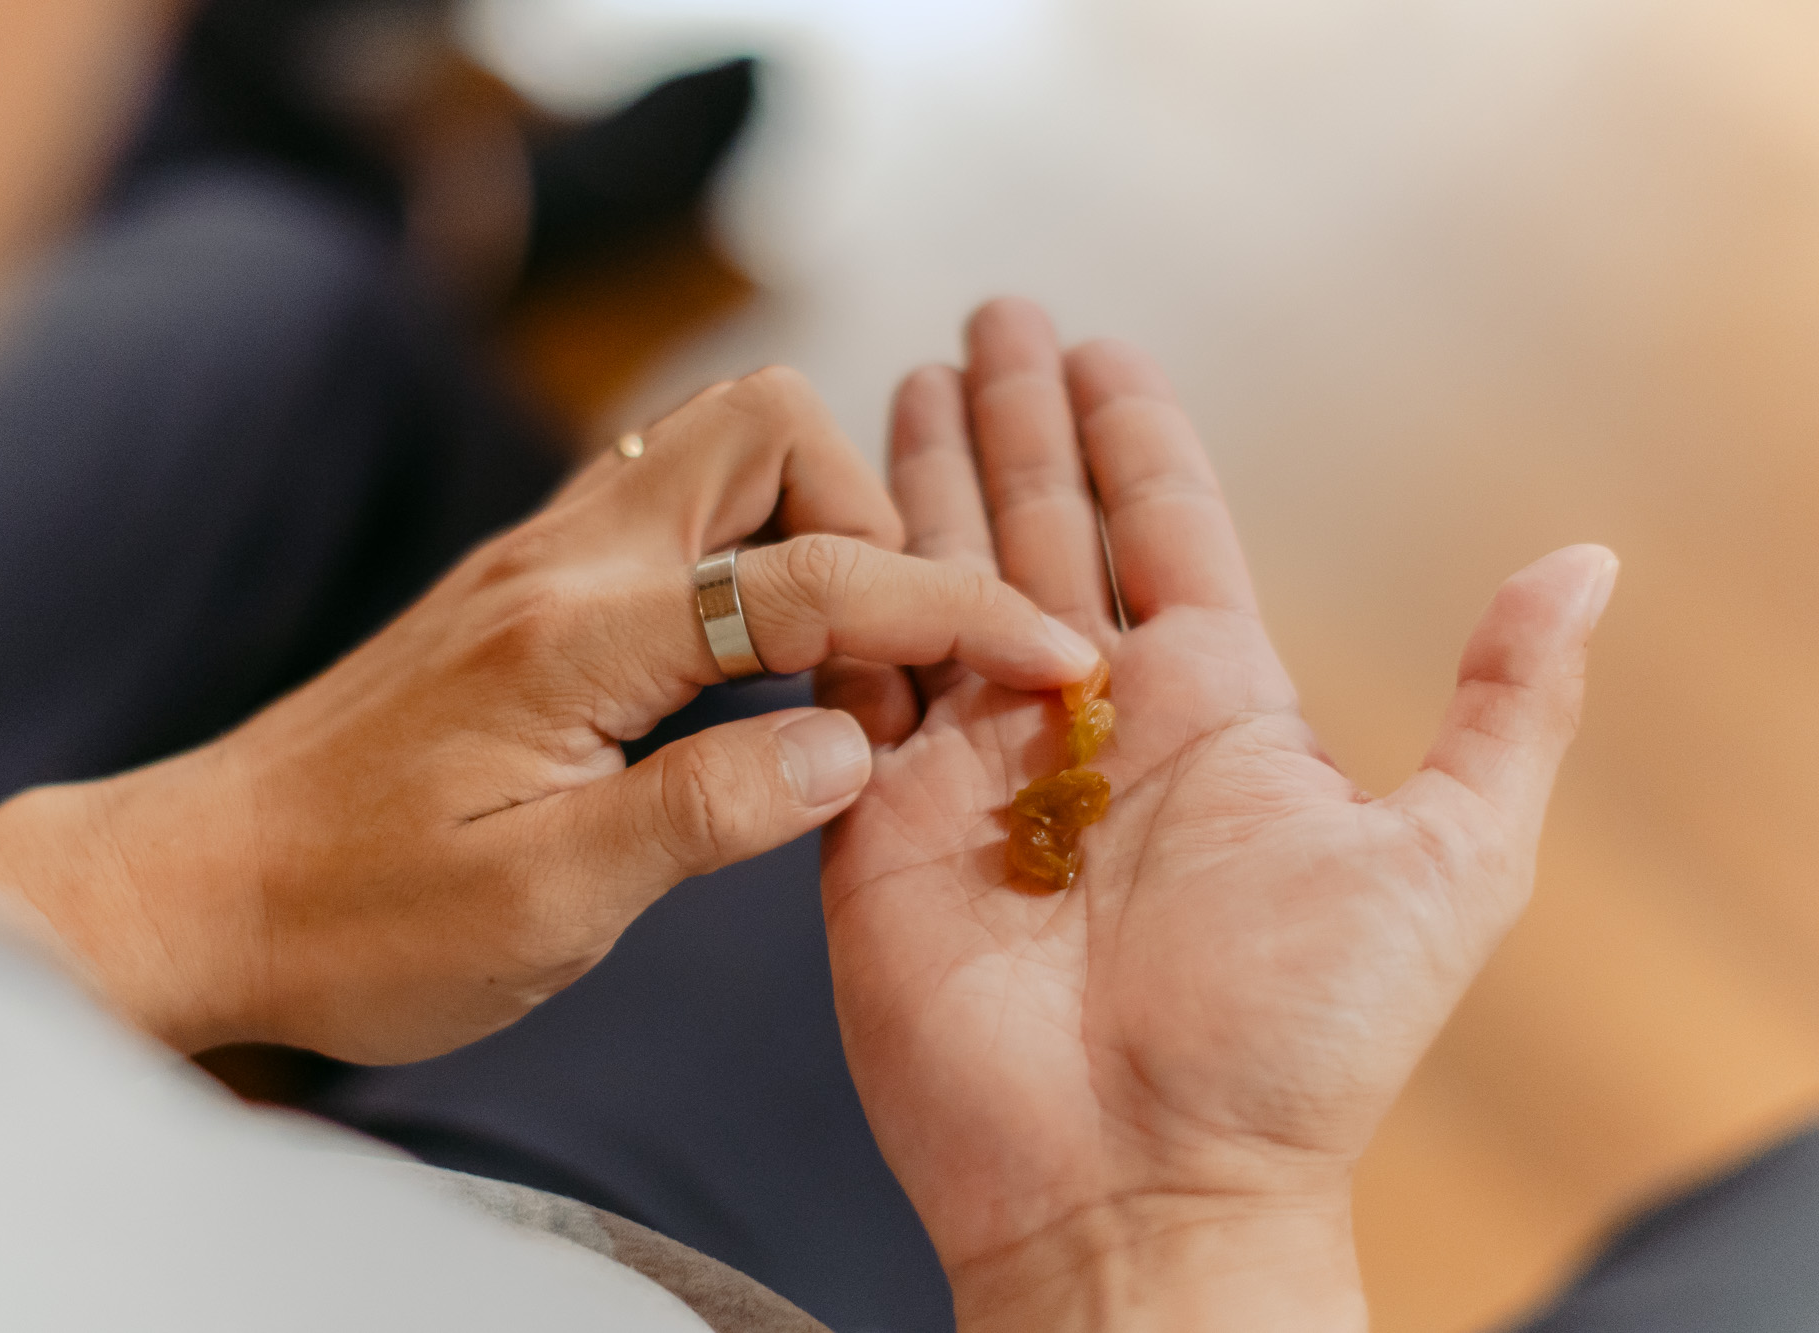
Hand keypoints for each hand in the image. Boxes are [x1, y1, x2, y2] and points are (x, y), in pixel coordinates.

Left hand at [0, 366, 1100, 1061]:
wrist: (194, 889)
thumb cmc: (356, 921)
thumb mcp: (544, 904)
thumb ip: (710, 811)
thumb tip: (855, 748)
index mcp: (581, 635)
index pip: (817, 578)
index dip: (954, 611)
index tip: (1052, 655)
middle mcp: (562, 560)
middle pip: (767, 425)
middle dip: (872, 520)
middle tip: (892, 671)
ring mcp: (536, 560)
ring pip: (718, 452)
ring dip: (813, 530)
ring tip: (841, 674)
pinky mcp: (523, 591)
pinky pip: (672, 513)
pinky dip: (752, 558)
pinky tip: (758, 670)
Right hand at [820, 301, 1616, 1331]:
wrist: (1140, 1183)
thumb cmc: (1297, 1045)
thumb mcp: (1444, 862)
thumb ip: (1505, 708)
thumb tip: (1583, 563)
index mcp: (1210, 708)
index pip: (1161, 528)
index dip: (1129, 433)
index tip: (1096, 349)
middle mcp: (1084, 718)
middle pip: (1040, 527)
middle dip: (1012, 423)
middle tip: (986, 322)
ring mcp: (972, 764)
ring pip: (937, 578)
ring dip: (920, 482)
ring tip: (902, 384)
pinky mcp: (873, 818)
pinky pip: (849, 676)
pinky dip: (835, 591)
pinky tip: (822, 518)